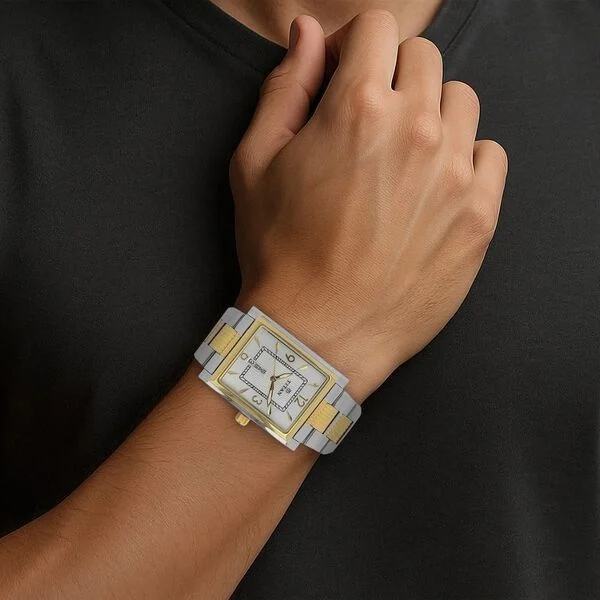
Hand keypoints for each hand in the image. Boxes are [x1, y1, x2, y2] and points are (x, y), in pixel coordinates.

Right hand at [232, 11, 507, 401]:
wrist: (319, 334)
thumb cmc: (280, 253)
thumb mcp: (255, 165)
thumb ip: (285, 88)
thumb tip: (308, 33)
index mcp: (357, 109)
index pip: (378, 29)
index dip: (356, 46)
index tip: (345, 76)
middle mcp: (415, 131)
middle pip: (424, 60)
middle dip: (392, 76)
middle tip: (369, 122)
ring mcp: (454, 174)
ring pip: (461, 102)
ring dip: (431, 114)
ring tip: (402, 157)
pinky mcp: (479, 216)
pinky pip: (489, 155)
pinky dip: (464, 158)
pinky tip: (433, 187)